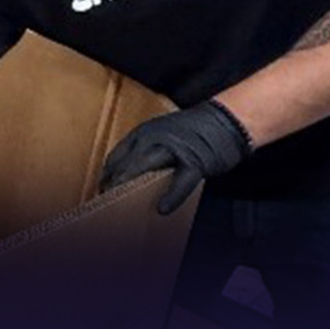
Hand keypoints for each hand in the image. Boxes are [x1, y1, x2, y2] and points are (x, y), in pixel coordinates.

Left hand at [100, 100, 252, 214]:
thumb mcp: (163, 134)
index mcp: (145, 131)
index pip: (117, 155)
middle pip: (125, 163)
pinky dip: (171, 196)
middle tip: (105, 201)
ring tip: (120, 205)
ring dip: (129, 186)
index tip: (102, 187)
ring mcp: (175, 148)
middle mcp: (155, 137)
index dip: (108, 174)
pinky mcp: (196, 160)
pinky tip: (162, 209)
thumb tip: (130, 172)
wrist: (227, 119)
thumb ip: (146, 150)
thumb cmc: (195, 131)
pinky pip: (181, 181)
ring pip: (144, 168)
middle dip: (113, 183)